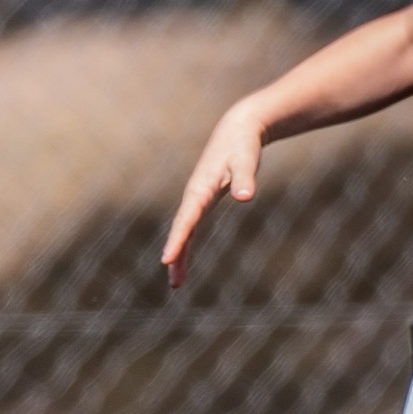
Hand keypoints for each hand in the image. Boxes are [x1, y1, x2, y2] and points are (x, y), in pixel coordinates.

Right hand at [162, 102, 265, 287]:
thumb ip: (246, 178)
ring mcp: (197, 200)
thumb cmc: (243, 145)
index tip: (166, 260)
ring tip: (177, 283)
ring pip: (185, 233)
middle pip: (181, 231)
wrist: (238, 130)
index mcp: (200, 189)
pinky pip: (192, 228)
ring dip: (179, 256)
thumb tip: (246, 197)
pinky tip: (185, 261)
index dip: (177, 240)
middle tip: (174, 283)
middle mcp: (194, 197)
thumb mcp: (246, 160)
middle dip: (176, 256)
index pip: (186, 220)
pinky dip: (188, 244)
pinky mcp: (204, 201)